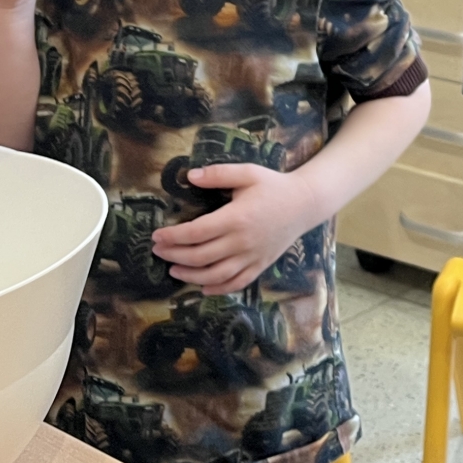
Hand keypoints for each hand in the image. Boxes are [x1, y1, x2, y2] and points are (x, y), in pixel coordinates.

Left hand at [152, 161, 329, 293]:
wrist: (305, 203)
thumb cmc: (274, 186)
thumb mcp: (247, 173)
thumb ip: (218, 174)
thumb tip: (189, 176)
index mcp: (236, 218)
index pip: (196, 232)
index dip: (173, 236)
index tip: (157, 235)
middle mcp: (242, 241)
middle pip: (200, 256)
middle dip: (174, 255)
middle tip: (158, 251)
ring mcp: (252, 256)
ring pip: (215, 275)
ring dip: (190, 276)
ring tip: (174, 269)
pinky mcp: (260, 265)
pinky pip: (236, 283)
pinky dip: (218, 289)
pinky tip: (203, 287)